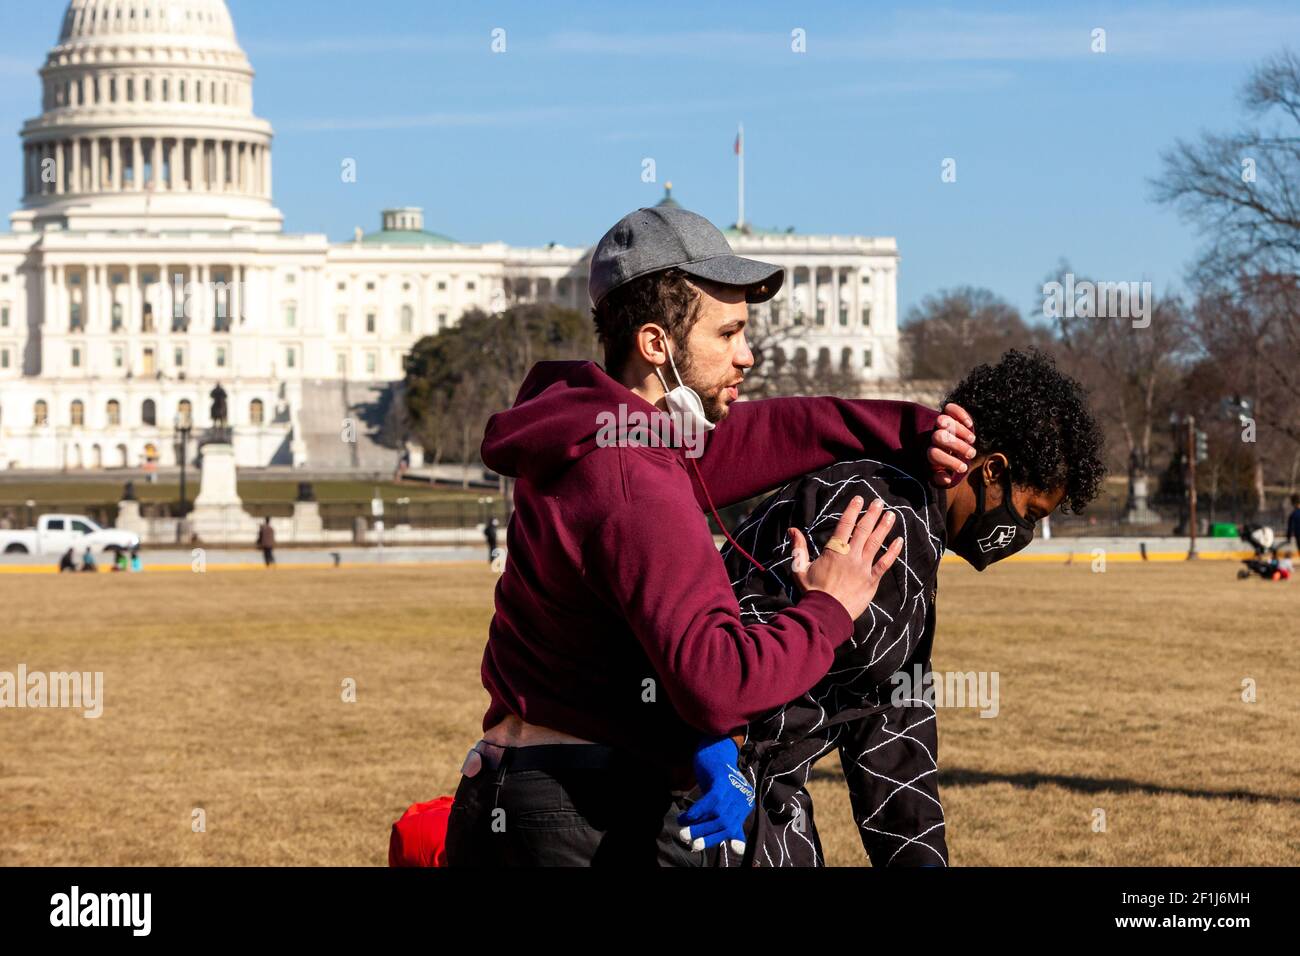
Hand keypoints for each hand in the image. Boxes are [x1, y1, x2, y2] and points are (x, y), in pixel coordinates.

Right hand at [677, 736, 753, 853]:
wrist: (714, 749)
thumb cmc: (716, 778)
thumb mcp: (723, 801)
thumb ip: (728, 823)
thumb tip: (738, 850)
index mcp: (744, 804)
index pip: (731, 829)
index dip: (714, 839)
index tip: (697, 846)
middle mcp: (743, 796)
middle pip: (725, 823)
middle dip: (705, 835)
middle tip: (687, 840)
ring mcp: (735, 787)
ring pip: (718, 813)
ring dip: (699, 824)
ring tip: (683, 828)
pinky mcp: (724, 778)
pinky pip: (713, 800)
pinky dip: (699, 810)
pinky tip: (687, 816)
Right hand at [788, 496, 902, 620]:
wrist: (825, 613)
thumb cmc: (812, 591)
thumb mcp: (800, 567)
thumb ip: (798, 547)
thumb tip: (792, 529)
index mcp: (834, 551)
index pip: (845, 525)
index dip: (852, 510)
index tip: (859, 499)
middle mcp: (851, 556)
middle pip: (864, 530)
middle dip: (871, 514)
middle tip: (878, 502)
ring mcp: (863, 568)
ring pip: (876, 543)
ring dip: (884, 527)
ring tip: (891, 515)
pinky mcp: (871, 580)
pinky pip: (885, 563)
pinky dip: (893, 552)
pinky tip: (899, 541)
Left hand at [928, 402, 976, 486]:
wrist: (948, 448)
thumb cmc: (947, 465)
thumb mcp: (941, 475)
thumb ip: (940, 479)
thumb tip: (945, 479)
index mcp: (931, 453)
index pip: (934, 454)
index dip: (950, 462)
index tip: (963, 468)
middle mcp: (933, 437)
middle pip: (939, 437)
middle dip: (958, 446)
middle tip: (970, 454)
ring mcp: (940, 425)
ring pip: (944, 421)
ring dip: (961, 431)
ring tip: (971, 440)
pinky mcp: (948, 414)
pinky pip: (950, 408)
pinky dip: (961, 414)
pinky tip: (969, 424)